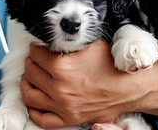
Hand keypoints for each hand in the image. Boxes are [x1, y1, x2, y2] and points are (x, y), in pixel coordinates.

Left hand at [21, 40, 157, 128]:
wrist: (130, 87)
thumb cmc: (114, 66)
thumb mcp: (91, 45)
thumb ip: (70, 43)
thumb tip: (55, 40)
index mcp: (62, 67)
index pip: (36, 54)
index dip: (36, 48)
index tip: (38, 46)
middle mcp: (59, 88)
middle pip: (31, 72)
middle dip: (31, 62)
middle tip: (35, 58)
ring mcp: (63, 106)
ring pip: (30, 95)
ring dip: (27, 83)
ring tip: (31, 76)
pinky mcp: (69, 118)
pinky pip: (41, 119)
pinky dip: (33, 110)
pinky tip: (35, 101)